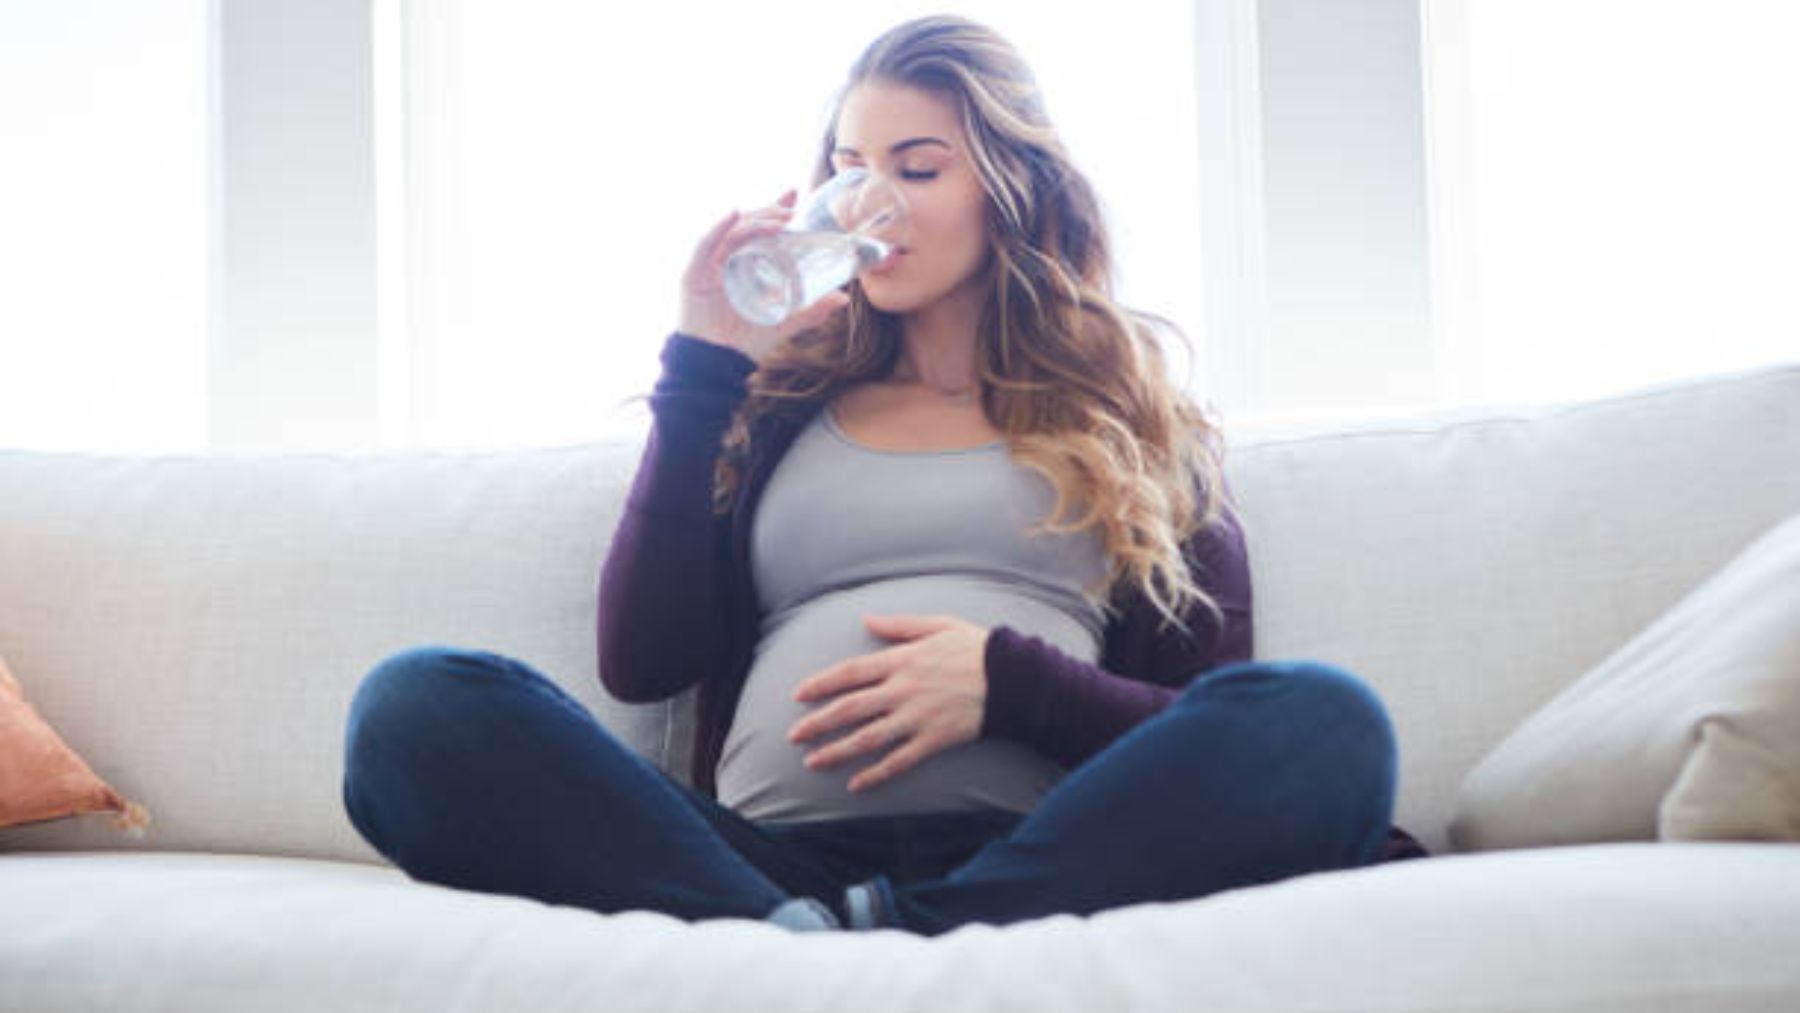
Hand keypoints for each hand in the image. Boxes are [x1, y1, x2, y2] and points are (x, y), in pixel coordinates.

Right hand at [678, 192, 850, 363]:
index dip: (774, 209)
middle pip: (746, 226)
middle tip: (791, 211)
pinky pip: (705, 246)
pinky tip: (733, 214)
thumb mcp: (783, 322)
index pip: (759, 229)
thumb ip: (810, 311)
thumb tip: (842, 298)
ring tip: (779, 219)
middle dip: (769, 213)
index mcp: (745, 264)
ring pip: (731, 232)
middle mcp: (726, 260)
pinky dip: (717, 228)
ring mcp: (709, 266)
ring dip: (755, 221)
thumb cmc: (744, 342)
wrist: (716, 365)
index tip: (794, 193)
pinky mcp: (693, 275)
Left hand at [786, 614, 990, 792]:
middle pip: (851, 708)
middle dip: (818, 723)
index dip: (820, 684)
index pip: (850, 673)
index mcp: (902, 660)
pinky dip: (876, 774)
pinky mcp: (935, 740)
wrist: (1015, 679)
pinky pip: (899, 761)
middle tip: (793, 735)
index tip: (797, 695)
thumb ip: (900, 625)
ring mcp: (918, 717)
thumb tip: (866, 620)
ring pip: (868, 738)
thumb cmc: (977, 648)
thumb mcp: (939, 625)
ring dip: (837, 751)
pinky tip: (855, 785)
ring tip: (811, 763)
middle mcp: (904, 690)